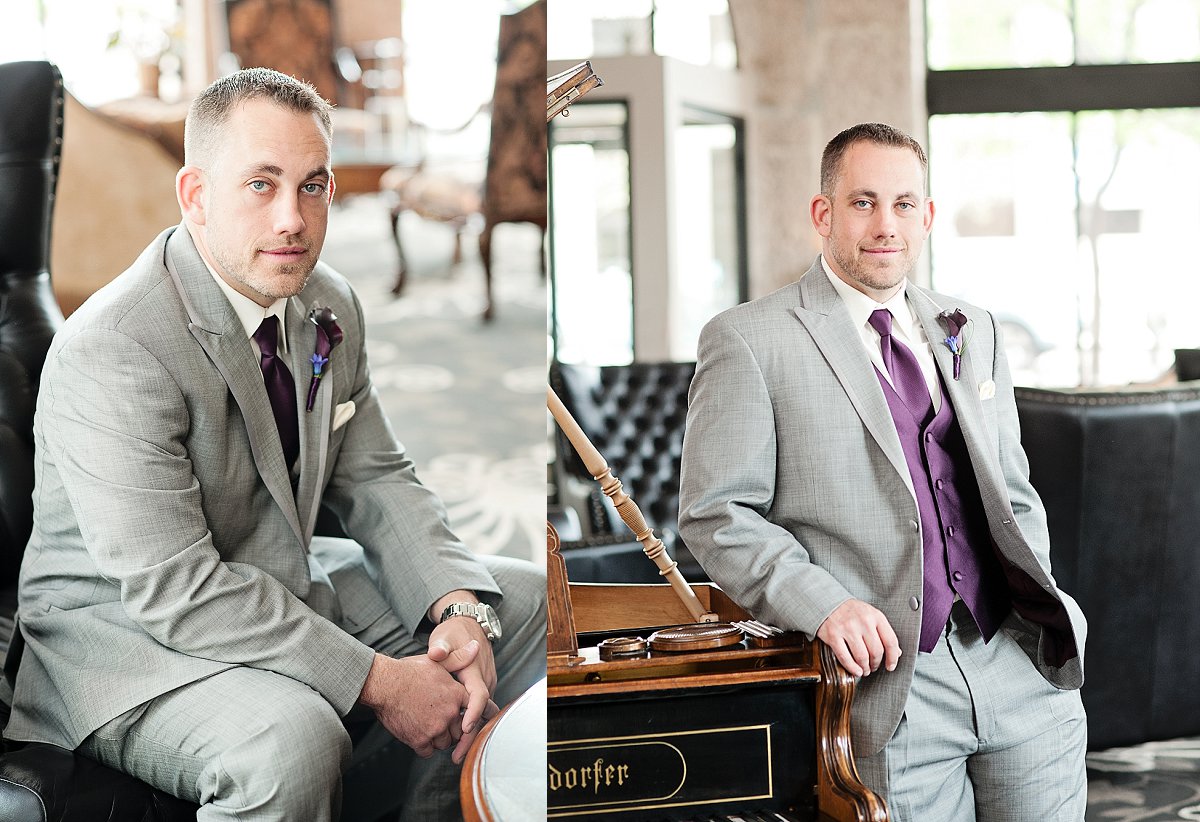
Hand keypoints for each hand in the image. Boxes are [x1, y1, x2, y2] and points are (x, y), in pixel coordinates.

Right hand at [358, 648, 480, 757]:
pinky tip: (418, 735)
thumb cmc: (408, 672)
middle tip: (442, 721)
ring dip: (438, 738)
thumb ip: (459, 658)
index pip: (478, 709)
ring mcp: (435, 728)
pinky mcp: (420, 739)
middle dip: (453, 728)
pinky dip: (424, 746)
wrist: (385, 684)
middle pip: (461, 730)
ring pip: (445, 743)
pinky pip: (429, 751)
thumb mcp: (437, 662)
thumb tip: (476, 647)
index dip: (479, 715)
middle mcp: (449, 713)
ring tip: (428, 726)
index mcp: (456, 694)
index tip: (480, 720)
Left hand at [428, 615, 498, 762]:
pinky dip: (469, 725)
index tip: (463, 728)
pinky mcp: (480, 688)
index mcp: (475, 671)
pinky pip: (478, 710)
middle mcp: (484, 680)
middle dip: (470, 736)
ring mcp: (484, 685)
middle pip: (482, 713)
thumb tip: (436, 653)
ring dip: (470, 734)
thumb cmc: (453, 632)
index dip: (472, 712)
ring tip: (456, 755)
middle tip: (456, 756)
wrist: (468, 624)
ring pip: (481, 715)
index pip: (479, 696)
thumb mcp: (445, 637)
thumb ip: (441, 647)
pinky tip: (457, 739)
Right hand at [816, 598, 900, 676]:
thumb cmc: (852, 611)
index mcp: (876, 616)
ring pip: (862, 657)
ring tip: (864, 670)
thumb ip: (884, 633)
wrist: (827, 601)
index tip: (890, 666)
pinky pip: (845, 657)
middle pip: (876, 651)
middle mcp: (863, 621)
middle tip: (873, 667)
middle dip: (876, 664)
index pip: (890, 641)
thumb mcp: (871, 616)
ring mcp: (847, 628)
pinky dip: (852, 668)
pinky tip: (856, 671)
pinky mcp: (833, 635)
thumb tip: (896, 653)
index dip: (892, 658)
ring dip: (865, 668)